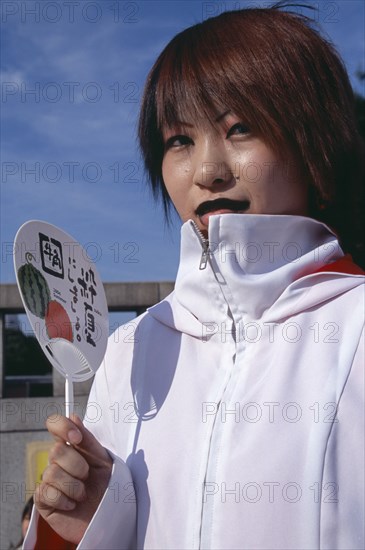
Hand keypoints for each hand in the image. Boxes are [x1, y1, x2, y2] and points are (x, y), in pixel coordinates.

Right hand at [35, 414, 112, 543]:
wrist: (108, 518)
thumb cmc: (107, 487)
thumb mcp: (103, 461)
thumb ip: (88, 440)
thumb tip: (73, 416)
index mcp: (73, 447)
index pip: (55, 425)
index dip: (62, 427)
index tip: (77, 438)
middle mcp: (58, 461)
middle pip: (56, 451)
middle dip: (77, 465)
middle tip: (87, 476)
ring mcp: (50, 480)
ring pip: (51, 473)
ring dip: (74, 486)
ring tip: (83, 494)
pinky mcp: (44, 500)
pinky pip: (46, 493)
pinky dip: (64, 499)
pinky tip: (73, 504)